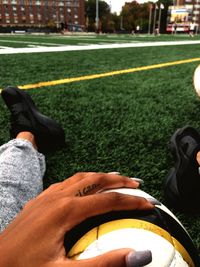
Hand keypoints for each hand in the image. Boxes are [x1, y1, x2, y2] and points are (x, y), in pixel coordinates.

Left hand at [0, 172, 153, 266]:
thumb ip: (105, 263)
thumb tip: (139, 255)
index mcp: (65, 210)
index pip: (108, 200)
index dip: (131, 201)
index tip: (149, 204)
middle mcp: (57, 197)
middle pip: (95, 180)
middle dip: (118, 180)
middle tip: (136, 184)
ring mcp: (46, 196)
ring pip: (80, 177)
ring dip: (100, 176)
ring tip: (115, 179)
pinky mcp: (39, 201)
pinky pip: (66, 182)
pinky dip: (83, 180)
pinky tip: (84, 187)